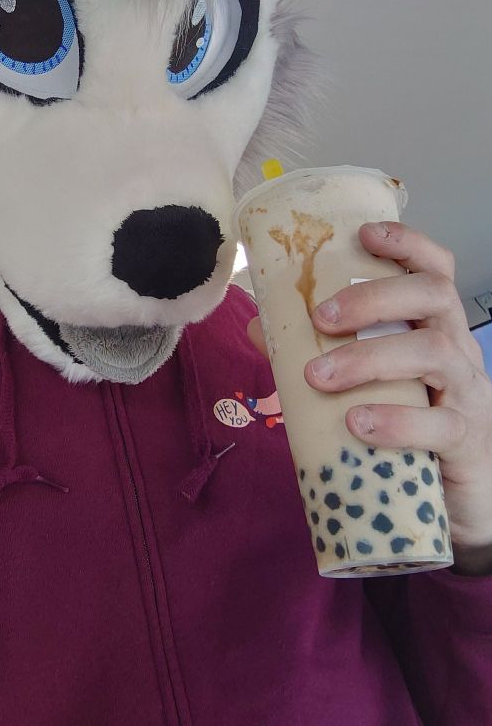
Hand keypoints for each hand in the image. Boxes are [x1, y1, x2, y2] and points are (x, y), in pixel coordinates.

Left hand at [247, 221, 491, 575]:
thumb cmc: (411, 423)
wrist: (458, 495)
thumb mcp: (372, 382)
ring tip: (319, 376)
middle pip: (433, 296)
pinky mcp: (466, 442)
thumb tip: (261, 326)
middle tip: (320, 318)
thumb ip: (319, 352)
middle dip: (373, 297)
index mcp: (434, 327)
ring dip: (370, 357)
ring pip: (435, 351)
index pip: (435, 270)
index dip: (407, 243)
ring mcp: (468, 394)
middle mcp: (458, 350)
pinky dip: (397, 421)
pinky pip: (441, 424)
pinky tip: (358, 424)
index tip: (364, 233)